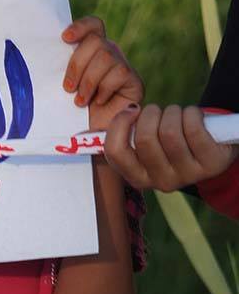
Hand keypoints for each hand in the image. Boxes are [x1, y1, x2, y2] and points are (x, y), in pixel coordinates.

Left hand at [61, 17, 144, 130]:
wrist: (90, 138)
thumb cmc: (71, 114)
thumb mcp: (64, 87)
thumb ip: (63, 69)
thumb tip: (51, 50)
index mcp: (91, 52)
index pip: (93, 26)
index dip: (81, 27)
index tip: (64, 38)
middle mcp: (109, 55)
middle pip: (96, 41)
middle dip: (77, 65)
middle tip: (68, 88)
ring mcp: (123, 67)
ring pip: (107, 56)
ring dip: (89, 81)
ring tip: (80, 101)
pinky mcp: (134, 81)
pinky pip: (119, 73)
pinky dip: (104, 89)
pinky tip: (98, 102)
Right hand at [104, 104, 238, 191]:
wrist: (211, 149)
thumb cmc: (170, 141)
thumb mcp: (144, 145)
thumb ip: (122, 139)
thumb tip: (81, 134)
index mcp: (138, 178)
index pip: (116, 152)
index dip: (120, 124)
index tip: (131, 111)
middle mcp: (161, 182)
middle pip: (145, 138)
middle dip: (151, 114)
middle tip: (157, 111)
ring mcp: (187, 175)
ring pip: (169, 131)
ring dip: (172, 111)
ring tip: (176, 114)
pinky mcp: (211, 164)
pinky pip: (193, 129)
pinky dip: (192, 113)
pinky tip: (193, 116)